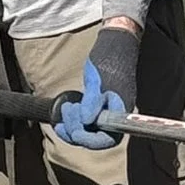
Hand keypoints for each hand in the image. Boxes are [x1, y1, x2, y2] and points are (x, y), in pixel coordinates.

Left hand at [53, 19, 141, 148]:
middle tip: (65, 115)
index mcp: (120, 113)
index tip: (74, 131)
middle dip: (76, 130)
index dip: (88, 140)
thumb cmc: (109, 61)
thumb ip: (92, 103)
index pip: (106, 139)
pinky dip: (74, 120)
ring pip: (88, 130)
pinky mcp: (98, 106)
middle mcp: (114, 116)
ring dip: (72, 125)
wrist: (115, 44)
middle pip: (94, 138)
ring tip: (64, 111)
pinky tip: (65, 113)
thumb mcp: (97, 81)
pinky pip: (86, 121)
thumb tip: (87, 122)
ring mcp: (106, 111)